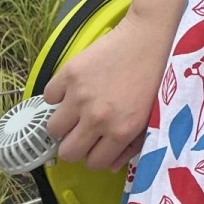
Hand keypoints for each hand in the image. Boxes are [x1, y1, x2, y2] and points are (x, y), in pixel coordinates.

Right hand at [43, 9, 174, 170]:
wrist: (148, 36)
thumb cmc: (155, 75)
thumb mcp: (151, 115)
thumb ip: (132, 144)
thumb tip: (110, 166)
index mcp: (121, 131)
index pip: (92, 163)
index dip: (94, 154)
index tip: (97, 142)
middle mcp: (98, 118)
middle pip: (67, 152)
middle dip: (75, 143)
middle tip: (84, 128)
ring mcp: (80, 96)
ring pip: (53, 129)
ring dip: (64, 121)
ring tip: (78, 107)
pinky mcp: (69, 74)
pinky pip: (48, 97)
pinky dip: (57, 94)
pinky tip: (74, 87)